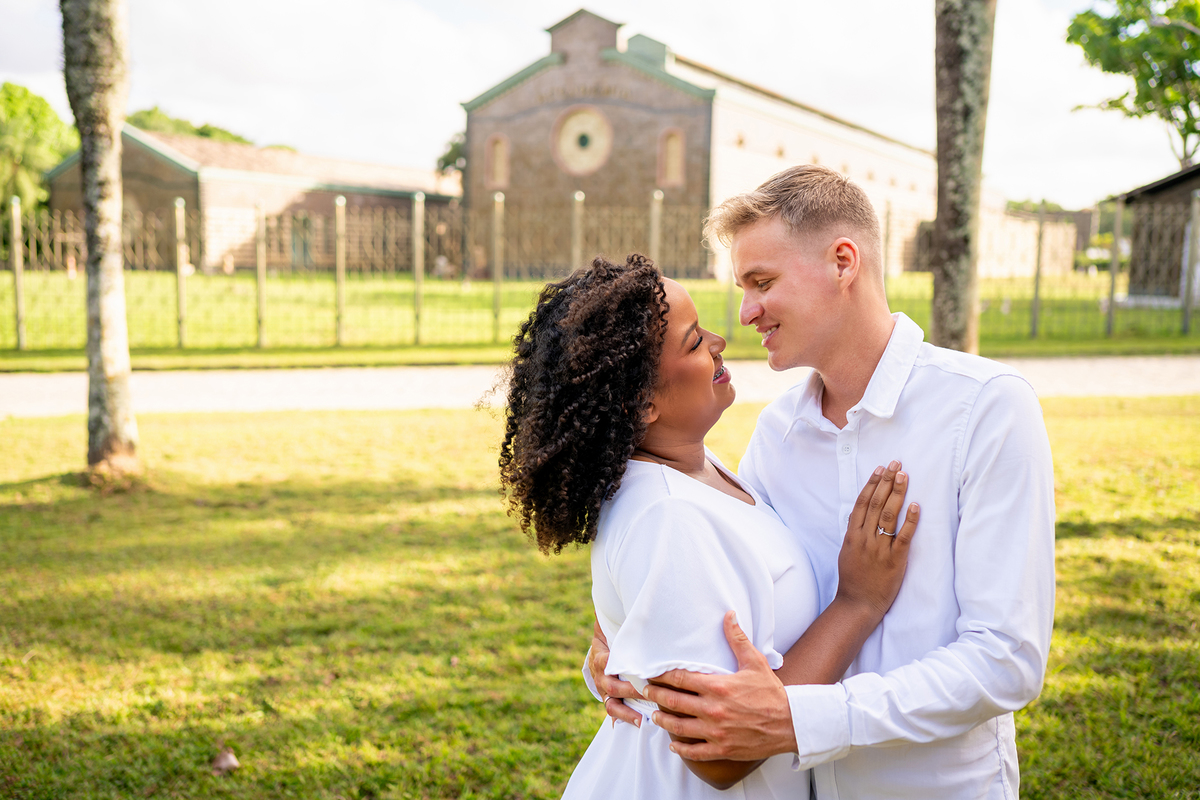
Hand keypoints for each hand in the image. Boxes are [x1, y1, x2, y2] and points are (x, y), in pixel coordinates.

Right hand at [588, 619, 643, 726]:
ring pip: (611, 703)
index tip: (633, 671)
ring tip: (642, 720)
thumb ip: (622, 622)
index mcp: (600, 655)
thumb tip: (635, 607)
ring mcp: (603, 688)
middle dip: (629, 692)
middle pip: (611, 686)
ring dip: (626, 712)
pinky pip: (614, 711)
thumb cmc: (614, 633)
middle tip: (647, 695)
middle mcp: (599, 674)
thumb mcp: (614, 626)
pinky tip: (638, 726)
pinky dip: (624, 719)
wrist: (601, 643)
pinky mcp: (609, 698)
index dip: (615, 668)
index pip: (604, 662)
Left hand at [642, 611, 795, 760]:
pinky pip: (695, 752)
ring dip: (663, 721)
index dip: (662, 676)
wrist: (790, 724)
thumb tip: (729, 615)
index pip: (680, 678)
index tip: (652, 673)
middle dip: (656, 696)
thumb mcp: (754, 662)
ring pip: (679, 727)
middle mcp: (713, 710)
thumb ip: (737, 639)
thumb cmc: (771, 693)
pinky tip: (674, 744)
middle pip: (674, 702)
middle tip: (645, 691)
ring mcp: (716, 732)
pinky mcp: (722, 749)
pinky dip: (681, 749)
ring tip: (655, 716)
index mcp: (718, 687)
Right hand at [837, 461, 919, 618]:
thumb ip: (855, 531)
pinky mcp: (895, 560)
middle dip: (887, 481)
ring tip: (904, 476)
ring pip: (889, 515)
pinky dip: (910, 520)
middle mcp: (865, 538)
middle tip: (896, 464)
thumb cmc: (853, 578)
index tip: (880, 468)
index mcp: (852, 535)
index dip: (872, 483)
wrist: (858, 603)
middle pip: (876, 504)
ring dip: (897, 493)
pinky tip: (916, 506)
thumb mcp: (847, 550)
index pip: (862, 502)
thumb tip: (861, 512)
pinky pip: (903, 537)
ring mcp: (879, 549)